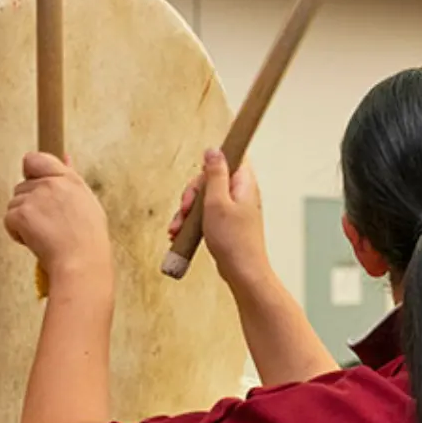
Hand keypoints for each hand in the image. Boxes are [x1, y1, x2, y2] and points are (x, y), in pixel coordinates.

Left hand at [5, 152, 111, 283]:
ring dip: (22, 220)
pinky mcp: (22, 214)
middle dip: (29, 205)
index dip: (31, 172)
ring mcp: (35, 198)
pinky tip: (35, 241)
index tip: (35, 187)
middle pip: (22, 187)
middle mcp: (51, 184)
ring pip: (14, 204)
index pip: (37, 159)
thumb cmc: (87, 240)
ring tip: (44, 235)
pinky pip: (8, 220)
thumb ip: (71, 179)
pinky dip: (17, 233)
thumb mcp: (87, 203)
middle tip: (47, 224)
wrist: (81, 263)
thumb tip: (65, 158)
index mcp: (69, 179)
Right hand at [168, 149, 270, 287]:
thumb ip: (215, 174)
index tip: (201, 173)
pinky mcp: (225, 223)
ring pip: (204, 199)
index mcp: (244, 183)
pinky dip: (192, 223)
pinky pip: (205, 215)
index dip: (214, 161)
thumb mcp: (217, 201)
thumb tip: (213, 150)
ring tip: (178, 228)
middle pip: (211, 179)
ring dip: (188, 211)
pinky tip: (180, 234)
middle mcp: (240, 193)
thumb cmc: (234, 240)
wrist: (242, 272)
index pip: (233, 156)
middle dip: (193, 193)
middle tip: (187, 208)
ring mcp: (233, 209)